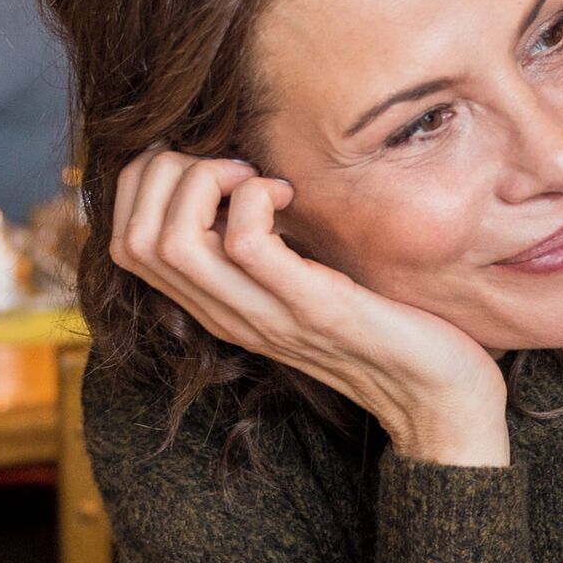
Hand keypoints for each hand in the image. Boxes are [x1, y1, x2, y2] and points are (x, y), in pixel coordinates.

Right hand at [110, 148, 509, 465]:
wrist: (437, 397)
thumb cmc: (381, 326)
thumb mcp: (304, 279)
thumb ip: (267, 244)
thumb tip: (244, 177)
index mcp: (216, 307)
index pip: (125, 244)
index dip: (147, 185)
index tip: (213, 168)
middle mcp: (226, 314)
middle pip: (133, 237)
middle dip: (166, 174)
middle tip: (234, 165)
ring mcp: (263, 315)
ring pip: (170, 241)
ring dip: (204, 182)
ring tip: (256, 176)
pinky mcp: (311, 307)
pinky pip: (244, 242)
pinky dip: (256, 198)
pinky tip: (290, 194)